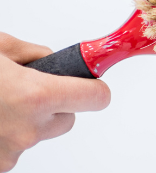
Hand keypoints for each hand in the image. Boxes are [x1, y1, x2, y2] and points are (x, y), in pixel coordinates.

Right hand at [0, 33, 109, 171]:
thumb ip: (33, 54)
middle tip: (24, 90)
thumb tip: (52, 59)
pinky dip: (2, 137)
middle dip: (55, 104)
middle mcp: (27, 129)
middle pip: (67, 119)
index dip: (93, 88)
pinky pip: (11, 150)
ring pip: (37, 135)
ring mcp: (9, 152)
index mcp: (35, 95)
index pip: (96, 99)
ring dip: (25, 122)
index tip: (89, 82)